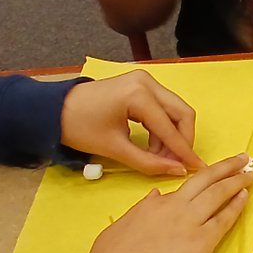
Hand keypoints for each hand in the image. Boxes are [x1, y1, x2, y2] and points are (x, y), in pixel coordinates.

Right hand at [47, 154, 252, 252]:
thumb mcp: (120, 228)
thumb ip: (141, 211)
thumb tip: (156, 197)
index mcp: (153, 203)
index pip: (184, 187)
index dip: (202, 178)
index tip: (213, 173)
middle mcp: (174, 207)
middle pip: (206, 180)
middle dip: (227, 167)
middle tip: (243, 159)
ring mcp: (189, 223)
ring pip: (219, 194)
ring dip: (237, 182)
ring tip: (250, 173)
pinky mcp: (201, 243)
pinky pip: (224, 220)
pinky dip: (236, 206)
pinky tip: (245, 197)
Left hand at [61, 70, 203, 176]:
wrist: (54, 110)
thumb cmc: (80, 128)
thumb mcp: (115, 149)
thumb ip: (149, 162)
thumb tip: (178, 171)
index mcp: (138, 95)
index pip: (170, 127)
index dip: (184, 151)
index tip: (198, 168)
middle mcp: (147, 82)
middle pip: (182, 112)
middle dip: (183, 140)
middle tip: (176, 163)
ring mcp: (145, 81)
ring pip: (175, 110)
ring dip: (172, 135)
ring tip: (159, 157)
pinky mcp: (141, 85)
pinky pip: (163, 107)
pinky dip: (163, 128)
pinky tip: (154, 145)